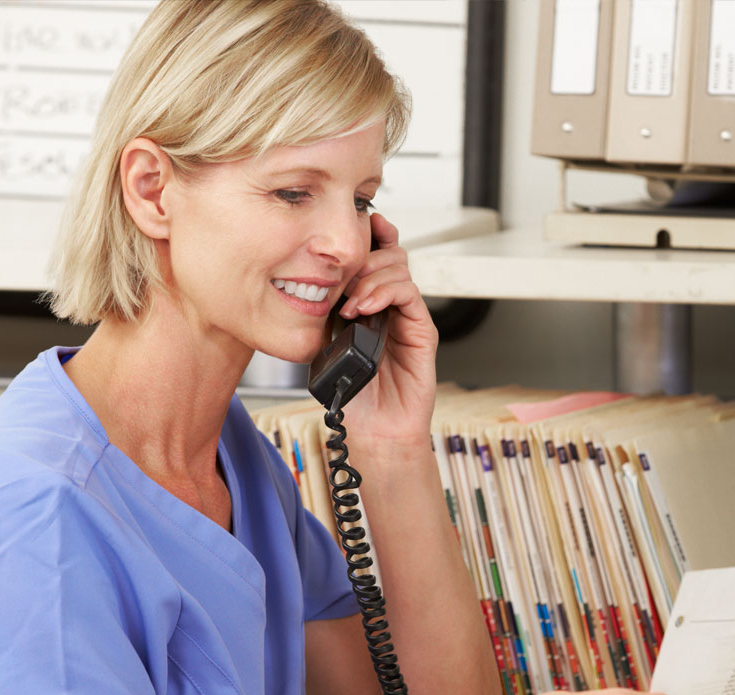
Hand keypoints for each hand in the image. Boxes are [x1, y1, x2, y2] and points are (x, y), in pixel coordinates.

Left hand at [334, 212, 437, 445]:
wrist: (375, 430)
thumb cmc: (353, 395)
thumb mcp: (327, 346)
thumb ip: (326, 313)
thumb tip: (311, 282)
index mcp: (372, 305)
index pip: (376, 258)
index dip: (371, 236)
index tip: (358, 223)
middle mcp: (393, 307)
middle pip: (391, 255)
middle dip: (366, 257)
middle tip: (345, 279)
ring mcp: (408, 317)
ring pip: (400, 269)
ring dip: (372, 277)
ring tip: (351, 304)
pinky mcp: (422, 331)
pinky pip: (409, 294)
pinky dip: (386, 292)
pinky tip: (366, 307)